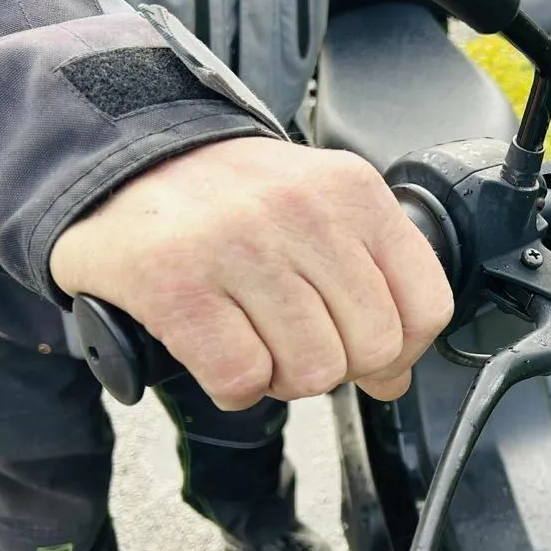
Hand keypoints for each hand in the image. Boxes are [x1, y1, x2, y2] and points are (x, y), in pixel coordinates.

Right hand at [50, 138, 452, 409]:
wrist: (124, 164)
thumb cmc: (229, 199)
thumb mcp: (319, 212)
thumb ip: (371, 283)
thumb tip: (395, 377)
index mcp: (351, 191)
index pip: (427, 305)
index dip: (404, 349)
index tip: (371, 349)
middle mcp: (302, 212)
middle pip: (373, 348)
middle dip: (340, 365)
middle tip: (299, 341)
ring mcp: (239, 246)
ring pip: (313, 372)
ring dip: (283, 378)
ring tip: (255, 339)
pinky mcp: (178, 286)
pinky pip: (242, 380)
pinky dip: (233, 385)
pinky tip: (218, 349)